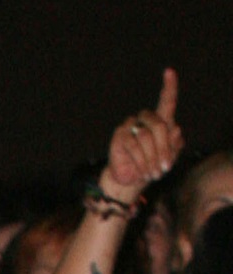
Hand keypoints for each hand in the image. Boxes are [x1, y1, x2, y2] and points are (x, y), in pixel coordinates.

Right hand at [103, 68, 184, 198]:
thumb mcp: (169, 158)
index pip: (166, 101)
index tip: (169, 71)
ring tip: (152, 172)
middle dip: (163, 148)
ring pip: (146, 136)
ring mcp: (131, 126)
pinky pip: (133, 144)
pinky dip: (140, 160)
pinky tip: (141, 170)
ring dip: (151, 157)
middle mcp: (145, 120)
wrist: (131, 180)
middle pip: (160, 125)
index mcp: (161, 122)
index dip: (169, 87)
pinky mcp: (119, 135)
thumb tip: (175, 129)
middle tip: (163, 169)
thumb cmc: (152, 167)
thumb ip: (174, 144)